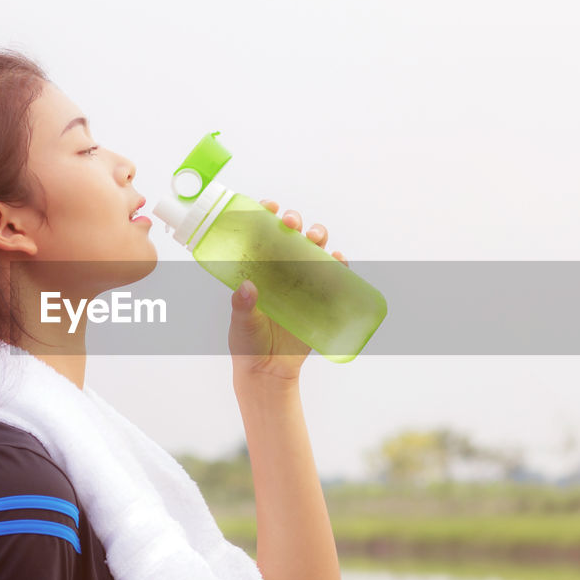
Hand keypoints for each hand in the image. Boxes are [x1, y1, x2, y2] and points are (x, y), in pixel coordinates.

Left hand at [228, 199, 349, 382]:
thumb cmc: (248, 345)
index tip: (269, 207)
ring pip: (313, 252)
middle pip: (291, 238)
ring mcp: (300, 285)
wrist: (269, 372)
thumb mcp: (241, 324)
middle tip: (291, 222)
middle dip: (294, 223)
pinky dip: (338, 264)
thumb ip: (242, 307)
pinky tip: (338, 257)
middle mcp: (280, 273)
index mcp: (257, 272)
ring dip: (318, 237)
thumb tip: (247, 288)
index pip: (261, 236)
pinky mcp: (319, 300)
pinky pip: (333, 277)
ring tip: (317, 237)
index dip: (266, 216)